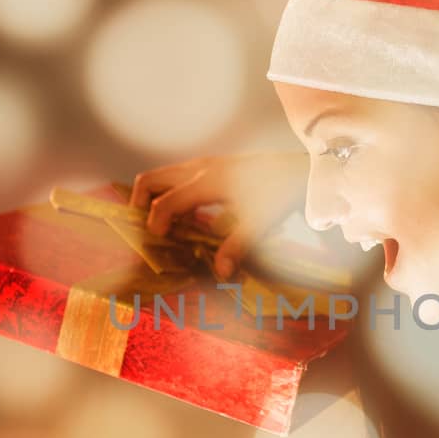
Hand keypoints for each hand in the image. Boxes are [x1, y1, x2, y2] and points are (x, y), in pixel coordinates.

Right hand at [129, 151, 306, 278]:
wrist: (299, 170)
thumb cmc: (279, 194)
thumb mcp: (259, 224)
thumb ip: (236, 247)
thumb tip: (222, 272)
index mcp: (207, 182)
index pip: (166, 202)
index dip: (155, 223)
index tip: (159, 242)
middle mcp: (199, 169)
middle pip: (151, 180)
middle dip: (140, 205)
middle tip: (148, 232)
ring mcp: (204, 165)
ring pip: (163, 177)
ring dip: (157, 200)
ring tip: (171, 229)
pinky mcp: (212, 167)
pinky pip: (178, 179)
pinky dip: (173, 196)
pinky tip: (192, 219)